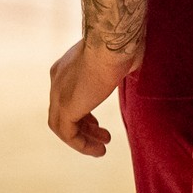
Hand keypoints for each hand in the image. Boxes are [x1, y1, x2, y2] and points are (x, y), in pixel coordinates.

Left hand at [47, 39, 137, 155]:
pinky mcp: (65, 107)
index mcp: (67, 67)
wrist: (112, 42)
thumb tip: (136, 70)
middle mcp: (57, 80)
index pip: (69, 95)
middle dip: (84, 126)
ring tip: (101, 149)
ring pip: (62, 125)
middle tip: (102, 136)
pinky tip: (98, 150)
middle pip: (63, 111)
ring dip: (82, 140)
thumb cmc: (122, 44)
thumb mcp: (121, 57)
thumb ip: (122, 68)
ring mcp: (59, 94)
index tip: (97, 124)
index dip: (84, 112)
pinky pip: (68, 134)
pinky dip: (81, 145)